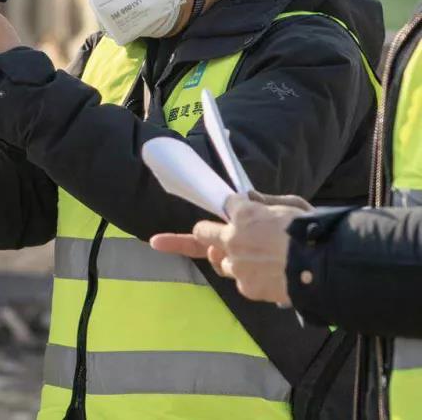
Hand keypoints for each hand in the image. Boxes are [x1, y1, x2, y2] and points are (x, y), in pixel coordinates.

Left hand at [149, 192, 313, 305]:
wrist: (326, 268)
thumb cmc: (314, 232)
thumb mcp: (293, 206)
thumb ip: (267, 203)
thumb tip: (247, 197)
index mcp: (244, 213)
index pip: (225, 205)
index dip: (227, 208)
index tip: (212, 210)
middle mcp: (232, 238)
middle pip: (203, 234)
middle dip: (195, 235)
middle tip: (159, 241)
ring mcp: (237, 264)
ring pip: (222, 261)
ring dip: (229, 259)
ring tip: (255, 260)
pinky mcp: (246, 286)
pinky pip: (240, 280)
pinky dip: (250, 279)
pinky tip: (271, 277)